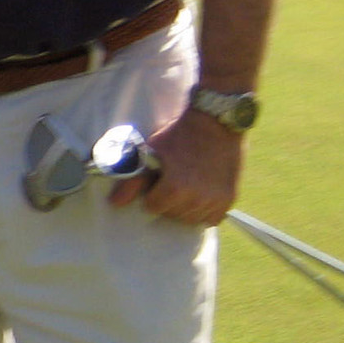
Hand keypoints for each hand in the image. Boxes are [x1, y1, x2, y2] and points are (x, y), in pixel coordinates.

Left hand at [109, 107, 240, 227]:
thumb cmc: (179, 135)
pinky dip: (204, 211)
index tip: (158, 179)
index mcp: (175, 189)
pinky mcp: (229, 199)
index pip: (153, 207)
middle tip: (173, 179)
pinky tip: (200, 195)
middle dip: (167, 201)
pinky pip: (211, 219)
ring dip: (185, 208)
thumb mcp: (151, 152)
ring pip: (191, 219)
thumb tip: (114, 203)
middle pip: (172, 215)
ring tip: (187, 186)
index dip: (152, 192)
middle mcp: (197, 199)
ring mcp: (215, 201)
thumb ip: (132, 180)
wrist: (215, 123)